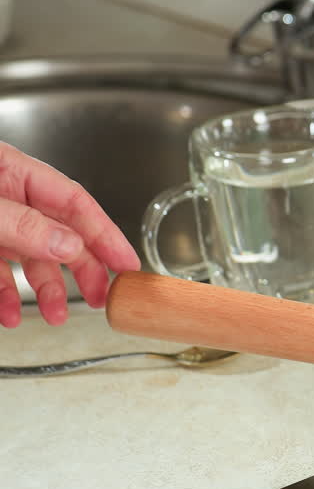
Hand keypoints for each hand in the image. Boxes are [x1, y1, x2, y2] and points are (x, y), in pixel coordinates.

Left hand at [0, 141, 139, 326]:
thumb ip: (23, 225)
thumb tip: (70, 246)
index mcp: (13, 172)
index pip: (75, 203)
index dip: (106, 234)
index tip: (127, 264)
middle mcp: (7, 197)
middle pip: (59, 233)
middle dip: (83, 268)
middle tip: (102, 296)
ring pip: (28, 258)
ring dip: (44, 290)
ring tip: (54, 316)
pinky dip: (4, 296)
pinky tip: (9, 314)